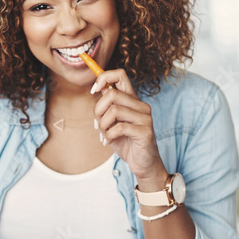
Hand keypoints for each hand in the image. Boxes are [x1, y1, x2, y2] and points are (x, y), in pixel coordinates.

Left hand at [91, 69, 167, 188]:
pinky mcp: (145, 131)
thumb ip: (107, 106)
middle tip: (97, 124)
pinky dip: (108, 135)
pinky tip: (109, 142)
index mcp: (132, 99)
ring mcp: (145, 118)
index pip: (120, 75)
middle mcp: (140, 105)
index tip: (93, 90)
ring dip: (102, 125)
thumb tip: (97, 88)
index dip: (103, 78)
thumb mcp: (112, 121)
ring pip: (114, 110)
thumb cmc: (125, 141)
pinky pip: (119, 127)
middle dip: (98, 110)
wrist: (142, 163)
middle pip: (112, 94)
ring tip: (104, 135)